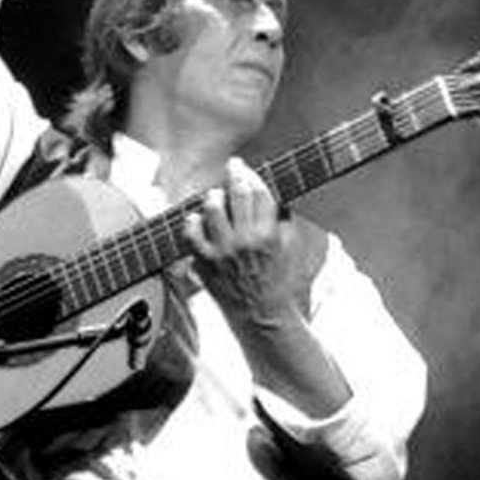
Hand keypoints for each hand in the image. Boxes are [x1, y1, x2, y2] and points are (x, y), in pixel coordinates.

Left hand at [184, 159, 306, 325]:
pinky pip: (190, 231)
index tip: (246, 168)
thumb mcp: (290, 246)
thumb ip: (282, 217)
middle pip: (238, 193)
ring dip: (214, 195)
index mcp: (269, 234)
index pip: (259, 192)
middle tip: (233, 166)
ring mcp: (222, 251)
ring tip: (216, 196)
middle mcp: (245, 240)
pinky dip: (193, 220)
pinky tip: (198, 218)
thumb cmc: (276, 278)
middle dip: (235, 173)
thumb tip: (272, 189)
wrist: (260, 313)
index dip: (252, 175)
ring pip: (212, 207)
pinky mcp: (204, 262)